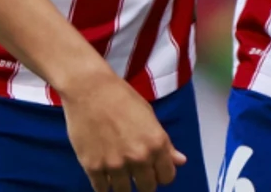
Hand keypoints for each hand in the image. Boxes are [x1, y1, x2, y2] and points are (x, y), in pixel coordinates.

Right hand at [60, 68, 186, 190]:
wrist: (89, 90)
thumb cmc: (122, 98)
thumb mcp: (150, 117)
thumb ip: (165, 144)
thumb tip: (181, 161)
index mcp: (157, 144)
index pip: (167, 177)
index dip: (161, 175)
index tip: (154, 171)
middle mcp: (139, 158)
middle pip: (147, 188)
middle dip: (144, 182)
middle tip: (137, 173)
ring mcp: (115, 165)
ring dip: (124, 185)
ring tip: (120, 173)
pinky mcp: (93, 167)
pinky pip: (101, 189)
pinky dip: (104, 186)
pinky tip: (105, 177)